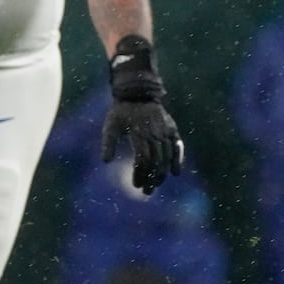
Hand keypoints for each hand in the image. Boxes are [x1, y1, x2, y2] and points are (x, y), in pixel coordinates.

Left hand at [102, 35, 184, 194]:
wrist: (138, 92)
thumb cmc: (121, 111)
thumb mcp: (110, 125)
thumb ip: (108, 143)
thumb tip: (105, 161)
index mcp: (138, 132)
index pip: (142, 159)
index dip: (140, 174)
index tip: (136, 185)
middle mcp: (154, 133)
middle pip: (156, 161)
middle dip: (151, 179)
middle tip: (146, 192)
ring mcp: (165, 131)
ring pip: (167, 157)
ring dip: (162, 173)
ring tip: (156, 184)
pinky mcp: (172, 129)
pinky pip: (177, 147)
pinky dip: (178, 160)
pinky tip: (176, 173)